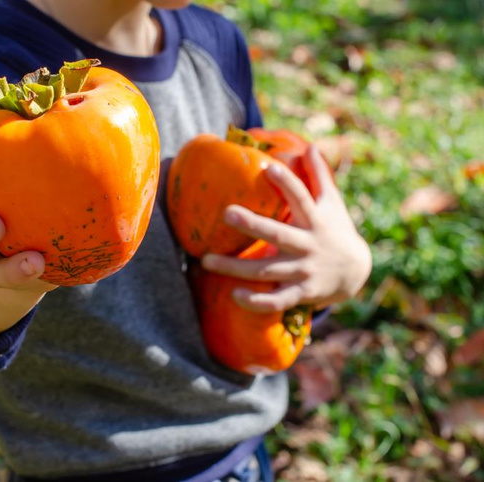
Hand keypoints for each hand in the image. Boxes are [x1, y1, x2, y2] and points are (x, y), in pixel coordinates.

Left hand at [201, 145, 371, 311]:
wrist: (356, 272)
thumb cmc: (335, 230)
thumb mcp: (332, 203)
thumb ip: (319, 175)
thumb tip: (312, 145)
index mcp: (315, 221)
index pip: (301, 198)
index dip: (287, 183)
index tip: (268, 168)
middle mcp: (308, 246)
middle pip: (277, 234)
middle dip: (252, 224)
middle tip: (226, 212)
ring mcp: (304, 272)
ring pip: (267, 271)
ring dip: (236, 268)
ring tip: (205, 260)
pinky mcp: (301, 293)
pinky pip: (277, 301)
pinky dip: (256, 302)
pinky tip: (233, 295)